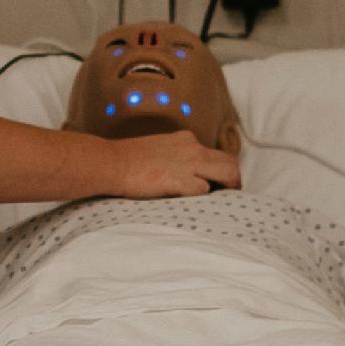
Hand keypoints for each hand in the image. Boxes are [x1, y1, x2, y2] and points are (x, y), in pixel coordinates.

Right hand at [110, 130, 240, 197]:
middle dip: (234, 179)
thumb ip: (176, 157)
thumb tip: (185, 173)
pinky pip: (205, 191)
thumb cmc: (128, 160)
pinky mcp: (182, 180)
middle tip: (230, 194)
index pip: (215, 153)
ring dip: (228, 188)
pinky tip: (197, 205)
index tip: (219, 183)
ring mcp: (189, 163)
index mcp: (186, 140)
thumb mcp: (158, 149)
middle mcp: (192, 148)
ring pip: (227, 174)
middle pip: (229, 162)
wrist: (111, 162)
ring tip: (223, 202)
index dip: (220, 169)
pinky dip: (204, 199)